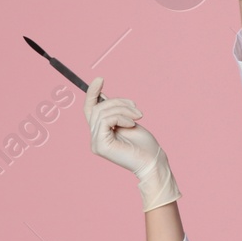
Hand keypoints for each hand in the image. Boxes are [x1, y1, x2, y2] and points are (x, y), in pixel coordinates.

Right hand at [84, 77, 179, 210]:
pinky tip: (132, 123)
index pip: (89, 109)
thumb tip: (103, 96)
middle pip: (98, 108)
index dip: (92, 93)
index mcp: (100, 132)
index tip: (100, 79)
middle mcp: (95, 138)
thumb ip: (114, 112)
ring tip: (138, 116)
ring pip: (102, 112)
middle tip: (136, 108)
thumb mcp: (128, 121)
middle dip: (118, 102)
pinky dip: (121, 117)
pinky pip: (105, 120)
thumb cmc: (144, 144)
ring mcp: (96, 142)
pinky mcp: (100, 145)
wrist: (152, 161)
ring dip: (123, 109)